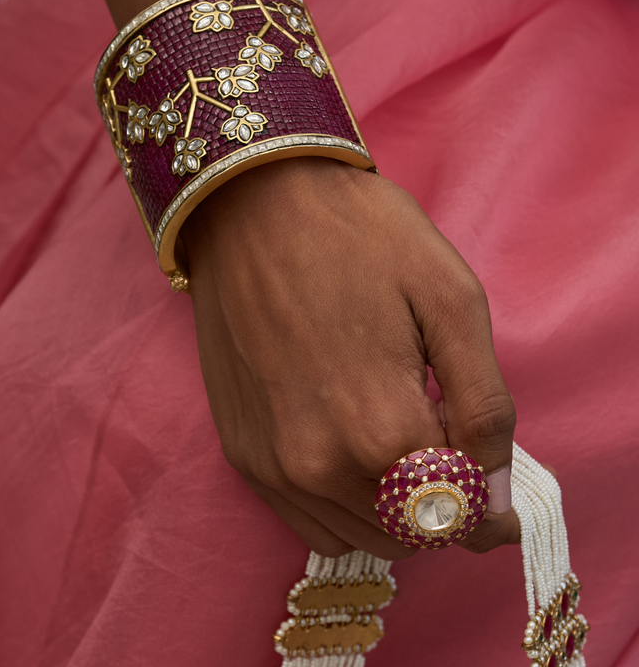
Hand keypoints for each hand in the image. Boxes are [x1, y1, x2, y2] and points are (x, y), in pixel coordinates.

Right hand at [182, 157, 517, 558]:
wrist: (253, 202)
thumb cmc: (360, 236)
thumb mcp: (452, 300)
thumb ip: (486, 408)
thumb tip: (495, 493)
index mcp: (380, 430)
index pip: (459, 515)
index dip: (490, 503)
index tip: (497, 480)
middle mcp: (318, 466)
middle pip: (412, 534)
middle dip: (444, 503)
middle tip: (443, 438)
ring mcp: (271, 465)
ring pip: (361, 536)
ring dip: (395, 509)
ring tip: (396, 437)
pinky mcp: (240, 452)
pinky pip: (308, 521)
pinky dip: (346, 506)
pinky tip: (350, 447)